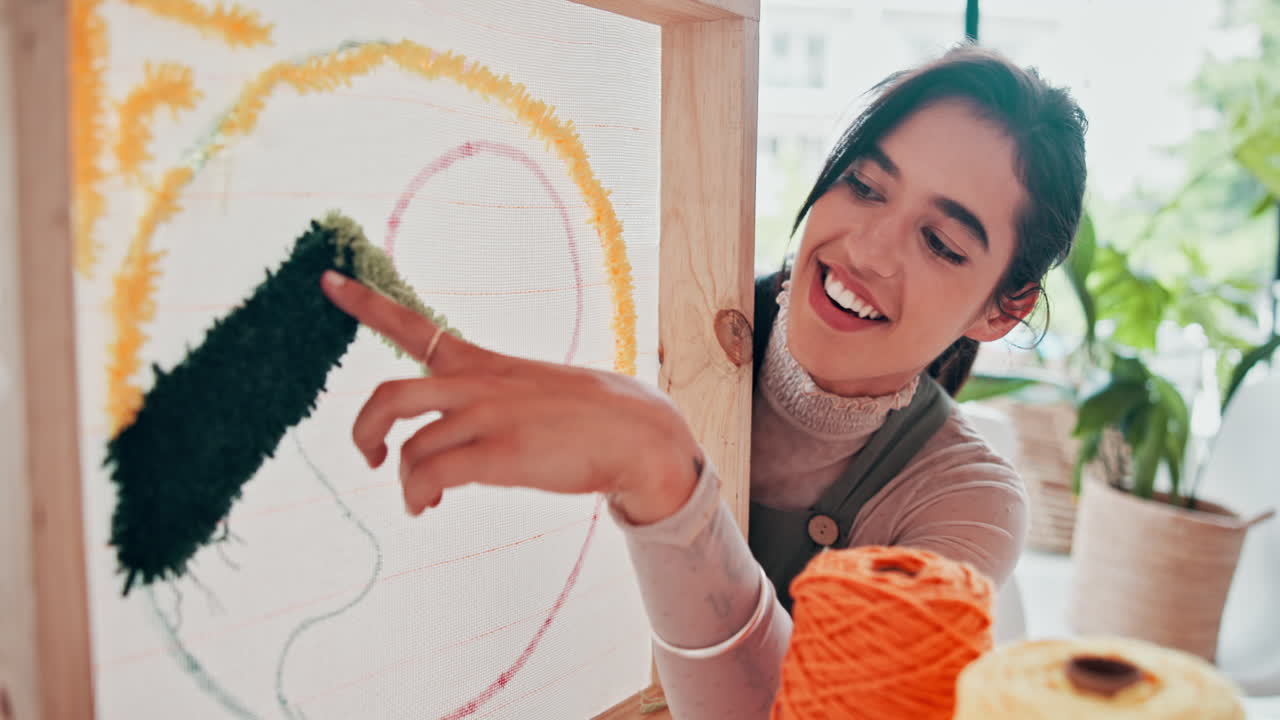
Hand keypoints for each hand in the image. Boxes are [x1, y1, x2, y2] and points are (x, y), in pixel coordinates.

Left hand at [320, 271, 702, 524]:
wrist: (636, 432)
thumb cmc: (584, 417)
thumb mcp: (529, 388)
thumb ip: (486, 399)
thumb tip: (455, 432)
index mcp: (482, 364)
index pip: (414, 325)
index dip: (366, 303)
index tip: (328, 280)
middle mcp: (477, 385)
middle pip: (390, 394)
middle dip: (364, 427)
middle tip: (369, 454)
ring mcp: (488, 418)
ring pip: (409, 447)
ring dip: (404, 481)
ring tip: (419, 499)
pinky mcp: (501, 454)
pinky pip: (432, 474)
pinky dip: (417, 495)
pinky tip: (427, 506)